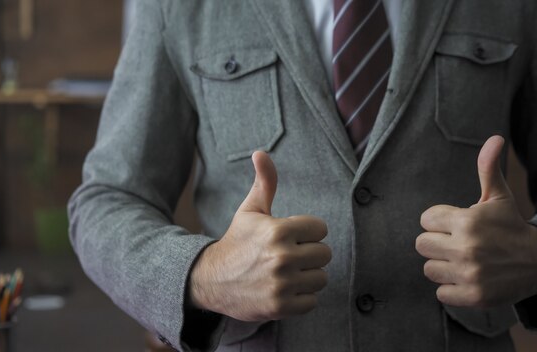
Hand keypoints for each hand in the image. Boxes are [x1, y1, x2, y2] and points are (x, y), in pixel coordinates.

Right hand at [189, 151, 331, 320]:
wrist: (211, 280)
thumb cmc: (237, 241)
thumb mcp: (250, 210)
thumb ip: (265, 182)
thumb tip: (261, 152)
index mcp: (278, 230)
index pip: (321, 229)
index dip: (308, 232)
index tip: (291, 237)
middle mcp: (282, 257)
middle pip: (325, 254)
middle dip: (309, 254)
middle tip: (289, 257)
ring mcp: (281, 284)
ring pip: (321, 278)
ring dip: (307, 277)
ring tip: (286, 274)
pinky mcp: (280, 307)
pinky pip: (312, 301)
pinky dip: (301, 298)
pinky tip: (284, 290)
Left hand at [416, 136, 536, 307]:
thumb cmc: (509, 225)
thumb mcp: (499, 197)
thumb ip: (488, 168)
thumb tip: (495, 138)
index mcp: (468, 221)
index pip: (426, 220)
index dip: (439, 222)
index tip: (457, 225)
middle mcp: (467, 248)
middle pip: (422, 244)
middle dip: (438, 243)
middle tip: (458, 244)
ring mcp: (470, 274)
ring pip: (429, 268)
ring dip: (443, 266)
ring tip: (465, 261)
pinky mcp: (473, 296)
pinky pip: (440, 293)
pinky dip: (451, 289)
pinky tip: (469, 279)